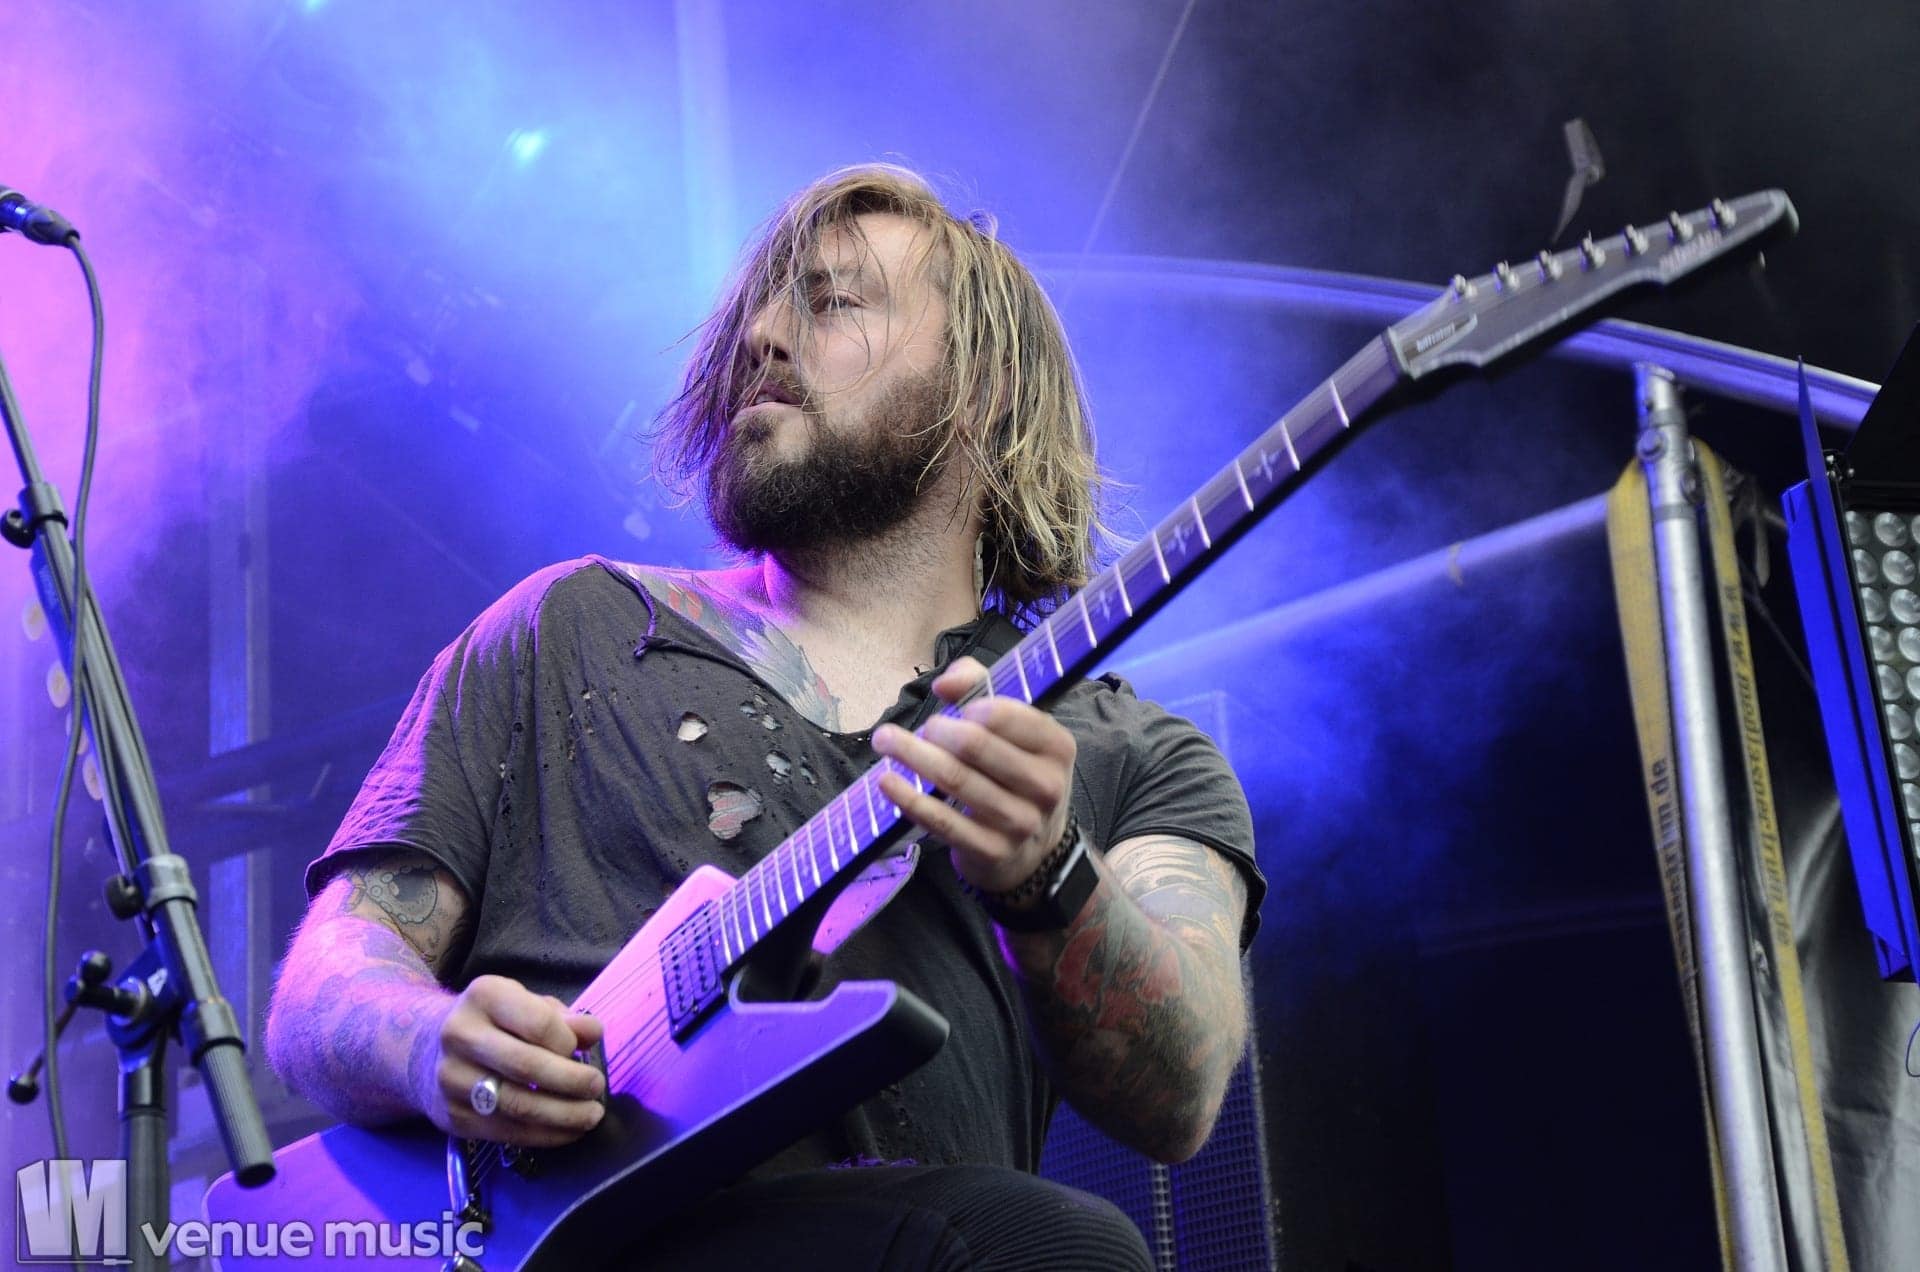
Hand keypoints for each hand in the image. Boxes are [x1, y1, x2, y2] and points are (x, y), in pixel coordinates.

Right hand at [410, 975, 606, 1146]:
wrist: (427, 1049)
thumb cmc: (494, 1022)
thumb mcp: (526, 1004)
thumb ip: (562, 1017)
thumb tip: (592, 1033)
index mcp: (484, 996)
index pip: (537, 1023)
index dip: (567, 1042)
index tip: (582, 1050)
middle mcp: (460, 1035)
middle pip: (526, 1066)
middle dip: (571, 1082)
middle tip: (597, 1087)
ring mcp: (452, 1079)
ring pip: (516, 1105)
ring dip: (563, 1115)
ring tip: (591, 1115)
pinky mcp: (452, 1117)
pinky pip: (506, 1131)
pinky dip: (545, 1135)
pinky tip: (568, 1131)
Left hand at [873, 656, 1076, 894]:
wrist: (1033, 849)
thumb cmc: (1014, 773)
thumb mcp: (1013, 728)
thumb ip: (980, 687)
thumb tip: (944, 683)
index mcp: (1056, 746)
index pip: (1009, 715)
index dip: (970, 704)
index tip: (946, 704)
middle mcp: (1045, 785)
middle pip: (976, 746)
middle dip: (933, 729)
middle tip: (909, 724)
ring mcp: (1019, 822)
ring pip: (956, 780)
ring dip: (913, 756)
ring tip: (885, 741)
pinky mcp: (991, 851)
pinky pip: (943, 821)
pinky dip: (910, 798)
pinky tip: (886, 781)